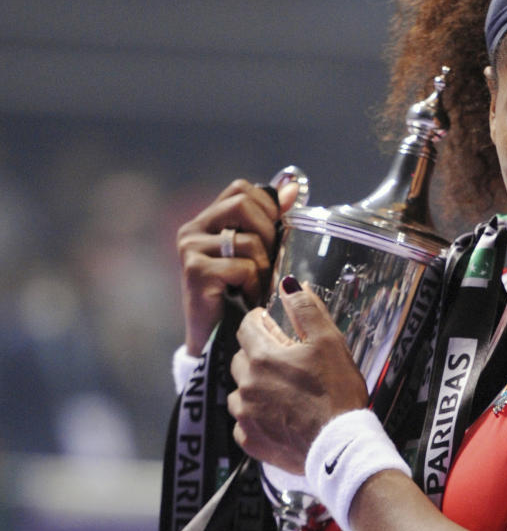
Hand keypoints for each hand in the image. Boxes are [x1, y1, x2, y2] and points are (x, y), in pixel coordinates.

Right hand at [176, 178, 300, 354]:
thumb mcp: (258, 253)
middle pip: (244, 204)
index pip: (242, 189)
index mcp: (207, 220)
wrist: (216, 341)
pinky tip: (249, 298)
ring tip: (258, 286)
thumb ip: (271, 220)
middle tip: (268, 263)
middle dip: (268, 233)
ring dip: (264, 267)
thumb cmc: (240, 296)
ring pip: (249, 240)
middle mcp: (192, 229)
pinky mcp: (195, 271)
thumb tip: (293, 189)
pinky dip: (255, 284)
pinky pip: (243, 266)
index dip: (267, 207)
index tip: (275, 235)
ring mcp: (190, 249)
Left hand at [228, 279, 369, 472]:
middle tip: (285, 360)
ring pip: (240, 392)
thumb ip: (306, 309)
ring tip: (282, 391)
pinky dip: (257, 417)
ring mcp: (246, 415)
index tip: (271, 325)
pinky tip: (279, 417)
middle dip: (258, 354)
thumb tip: (289, 284)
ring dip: (255, 387)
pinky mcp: (251, 441)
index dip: (260, 322)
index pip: (247, 327)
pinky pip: (244, 423)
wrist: (340, 446)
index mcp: (262, 357)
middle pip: (241, 359)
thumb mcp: (329, 341)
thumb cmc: (337, 392)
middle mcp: (247, 385)